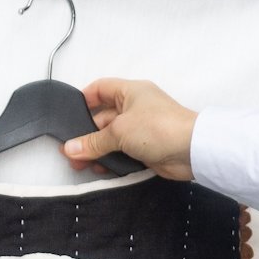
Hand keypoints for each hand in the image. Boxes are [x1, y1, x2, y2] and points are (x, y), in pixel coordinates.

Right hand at [59, 78, 197, 180]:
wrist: (191, 150)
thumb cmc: (157, 128)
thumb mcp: (119, 131)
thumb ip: (93, 142)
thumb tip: (69, 148)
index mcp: (129, 91)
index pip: (100, 88)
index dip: (84, 99)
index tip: (68, 116)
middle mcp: (134, 107)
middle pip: (102, 118)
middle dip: (86, 135)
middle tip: (69, 152)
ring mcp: (140, 128)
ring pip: (111, 138)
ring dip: (96, 150)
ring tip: (79, 165)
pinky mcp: (145, 148)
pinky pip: (121, 152)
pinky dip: (110, 160)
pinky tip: (99, 169)